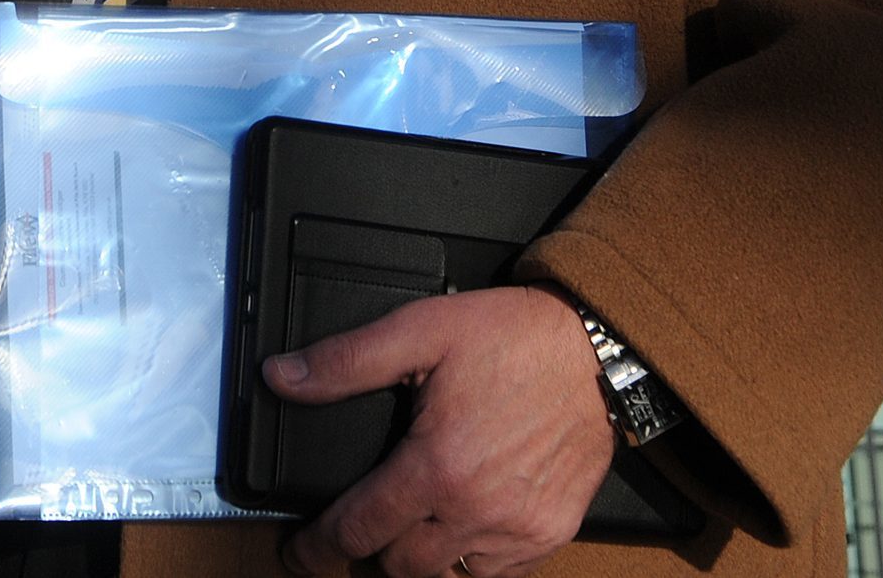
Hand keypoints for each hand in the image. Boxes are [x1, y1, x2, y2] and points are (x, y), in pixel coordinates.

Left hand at [268, 284, 614, 577]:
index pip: (357, 530)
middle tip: (363, 523)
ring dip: (422, 558)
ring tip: (412, 525)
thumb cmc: (516, 338)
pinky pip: (497, 576)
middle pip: (399, 566)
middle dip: (372, 546)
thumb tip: (282, 377)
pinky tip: (462, 529)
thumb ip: (346, 361)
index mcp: (436, 466)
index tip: (299, 552)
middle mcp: (476, 510)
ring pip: (447, 577)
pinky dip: (471, 561)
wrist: (600, 350)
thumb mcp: (420, 330)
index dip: (318, 546)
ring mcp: (517, 530)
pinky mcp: (551, 533)